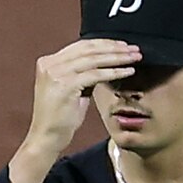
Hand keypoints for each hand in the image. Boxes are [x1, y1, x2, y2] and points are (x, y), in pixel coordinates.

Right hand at [16, 39, 143, 182]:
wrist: (47, 138)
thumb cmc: (60, 118)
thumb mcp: (72, 89)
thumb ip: (83, 73)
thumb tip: (105, 61)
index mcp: (49, 62)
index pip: (82, 45)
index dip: (105, 43)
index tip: (123, 46)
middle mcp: (50, 64)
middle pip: (89, 49)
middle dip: (114, 48)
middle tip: (134, 49)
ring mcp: (56, 74)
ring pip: (94, 59)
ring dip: (117, 58)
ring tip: (134, 58)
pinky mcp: (65, 85)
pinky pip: (95, 74)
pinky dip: (114, 72)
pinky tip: (127, 72)